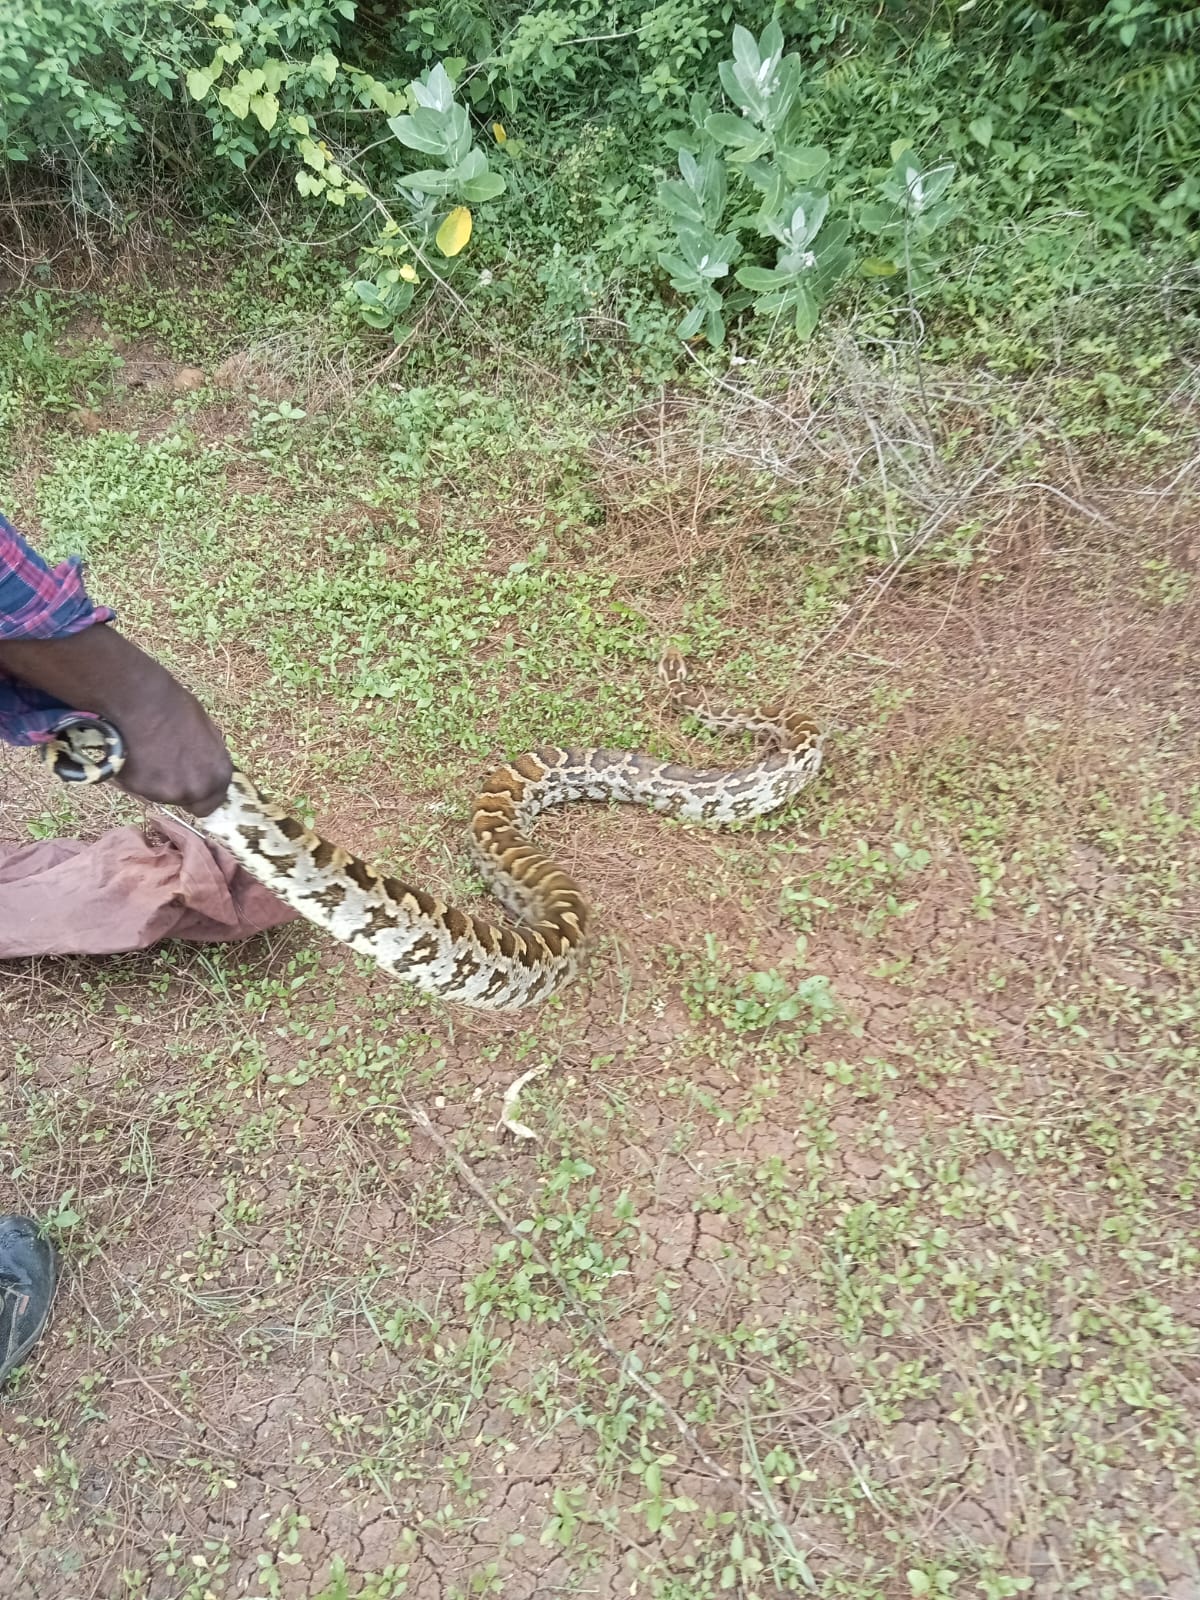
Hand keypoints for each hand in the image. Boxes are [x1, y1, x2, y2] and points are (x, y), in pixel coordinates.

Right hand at [0, 626, 233, 814]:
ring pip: (162, 795)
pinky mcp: (140, 789)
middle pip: (188, 802)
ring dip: (157, 782)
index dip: (202, 794)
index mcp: (219, 775)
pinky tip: (135, 754)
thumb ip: (209, 758)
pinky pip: (140, 788)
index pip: (214, 802)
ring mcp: (168, 792)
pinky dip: (137, 777)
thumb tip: (206, 767)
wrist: (139, 700)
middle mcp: (197, 788)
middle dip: (179, 789)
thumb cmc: (174, 708)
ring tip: (149, 753)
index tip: (192, 785)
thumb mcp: (207, 732)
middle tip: (166, 767)